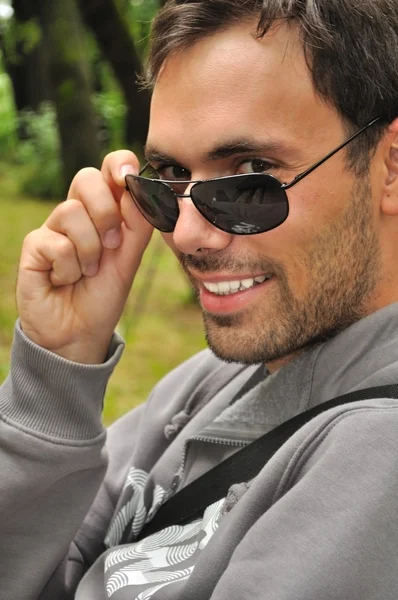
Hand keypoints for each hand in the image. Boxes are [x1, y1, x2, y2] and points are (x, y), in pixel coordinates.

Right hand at [17, 151, 153, 363]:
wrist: (80, 332)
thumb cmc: (103, 294)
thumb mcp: (129, 258)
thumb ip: (138, 223)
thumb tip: (141, 186)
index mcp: (102, 211)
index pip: (107, 169)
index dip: (118, 165)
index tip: (127, 178)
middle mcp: (76, 214)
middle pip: (86, 179)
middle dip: (106, 212)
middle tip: (113, 245)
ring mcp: (53, 228)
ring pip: (72, 212)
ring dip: (90, 251)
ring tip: (87, 272)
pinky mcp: (34, 247)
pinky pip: (57, 243)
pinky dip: (69, 268)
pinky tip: (65, 280)